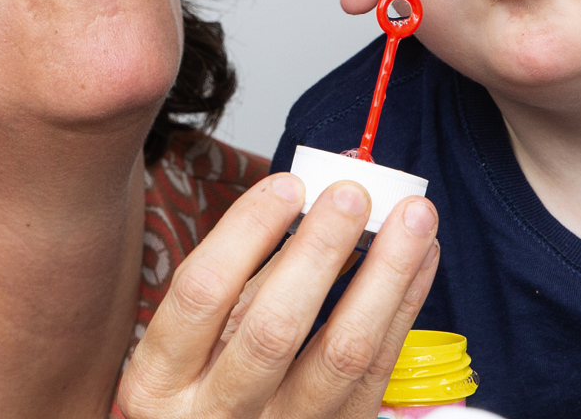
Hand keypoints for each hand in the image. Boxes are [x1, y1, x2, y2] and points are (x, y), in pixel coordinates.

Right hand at [117, 172, 439, 417]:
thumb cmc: (206, 385)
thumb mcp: (192, 341)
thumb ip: (241, 276)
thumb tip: (308, 195)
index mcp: (159, 381)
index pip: (201, 293)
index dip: (247, 232)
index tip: (289, 185)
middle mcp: (214, 416)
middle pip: (272, 330)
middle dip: (319, 252)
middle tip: (353, 195)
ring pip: (340, 355)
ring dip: (383, 276)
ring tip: (411, 218)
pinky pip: (378, 372)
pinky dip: (404, 307)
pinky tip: (420, 259)